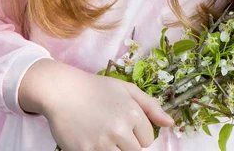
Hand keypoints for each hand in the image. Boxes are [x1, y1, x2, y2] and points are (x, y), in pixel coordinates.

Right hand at [43, 66, 173, 150]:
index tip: (123, 123)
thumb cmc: (96, 89)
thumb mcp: (126, 89)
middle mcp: (119, 129)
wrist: (63, 91)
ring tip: (104, 135)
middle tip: (112, 129)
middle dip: (127, 144)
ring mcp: (101, 143)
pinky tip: (92, 140)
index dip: (137, 133)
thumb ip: (151, 106)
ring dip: (115, 150)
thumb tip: (171, 123)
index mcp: (132, 113)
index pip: (147, 140)